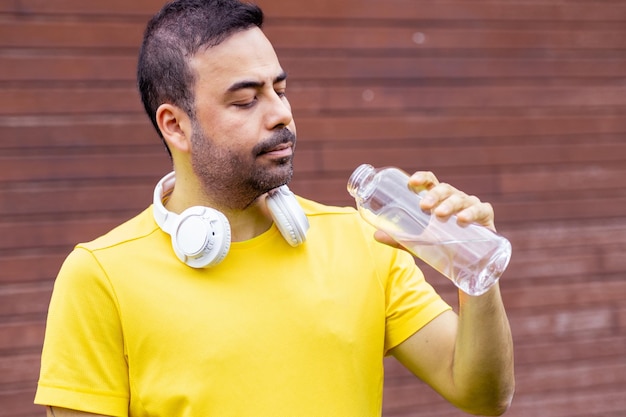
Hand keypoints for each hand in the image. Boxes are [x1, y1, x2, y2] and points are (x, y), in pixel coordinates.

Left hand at [374, 171, 496, 246]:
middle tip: (424, 206)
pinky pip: (481, 210)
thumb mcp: (418, 242)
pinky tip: (463, 219)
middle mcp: (454, 198)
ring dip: (449, 204)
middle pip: (444, 188)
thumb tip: (375, 235)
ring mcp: (471, 206)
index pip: (430, 182)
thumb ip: (399, 238)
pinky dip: (472, 212)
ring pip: (461, 198)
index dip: (421, 178)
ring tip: (439, 214)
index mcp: (438, 199)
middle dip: (434, 195)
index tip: (411, 183)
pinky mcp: (485, 218)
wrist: (468, 265)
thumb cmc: (441, 246)